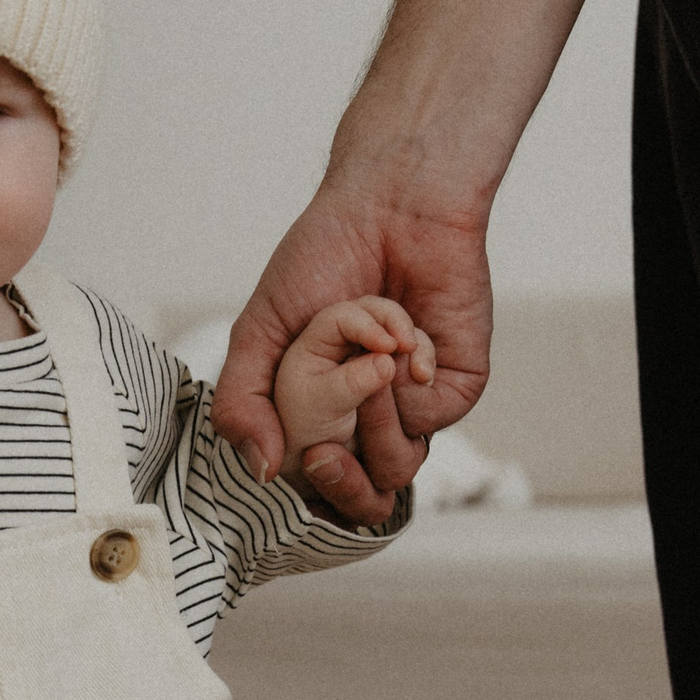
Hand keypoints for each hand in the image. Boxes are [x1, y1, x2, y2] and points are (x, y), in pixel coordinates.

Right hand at [214, 176, 492, 525]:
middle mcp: (368, 417)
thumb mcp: (259, 331)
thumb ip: (243, 400)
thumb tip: (261, 470)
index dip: (311, 492)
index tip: (299, 468)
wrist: (388, 205)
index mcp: (321, 412)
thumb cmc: (321, 257)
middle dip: (345, 478)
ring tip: (368, 359)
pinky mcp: (456, 382)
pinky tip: (402, 338)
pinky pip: (430, 417)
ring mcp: (414, 404)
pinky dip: (408, 383)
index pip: (317, 487)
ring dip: (375, 416)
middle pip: (363, 494)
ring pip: (398, 461)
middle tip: (328, 453)